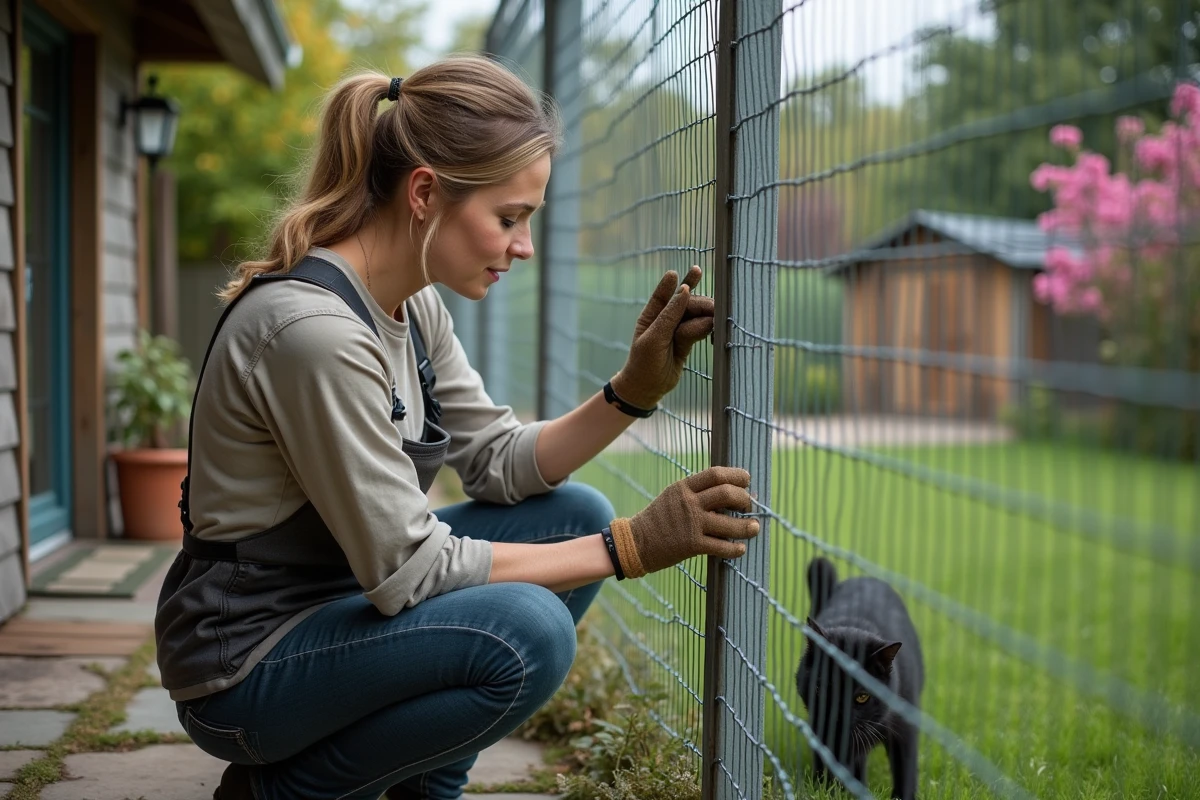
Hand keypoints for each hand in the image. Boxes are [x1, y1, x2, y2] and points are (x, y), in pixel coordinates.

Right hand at [608, 466, 759, 578]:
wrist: (635, 542)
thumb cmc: (659, 519)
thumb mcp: (674, 496)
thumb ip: (698, 493)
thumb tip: (732, 493)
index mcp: (684, 487)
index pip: (716, 474)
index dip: (736, 476)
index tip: (746, 480)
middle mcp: (689, 502)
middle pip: (727, 494)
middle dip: (744, 500)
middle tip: (749, 506)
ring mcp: (691, 524)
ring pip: (729, 523)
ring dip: (747, 526)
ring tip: (754, 528)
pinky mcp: (691, 545)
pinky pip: (721, 546)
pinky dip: (735, 549)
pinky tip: (740, 549)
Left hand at [609, 266, 714, 410]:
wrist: (647, 388)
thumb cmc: (644, 363)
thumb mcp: (654, 338)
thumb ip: (670, 315)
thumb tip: (685, 291)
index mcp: (652, 314)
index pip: (666, 293)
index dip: (679, 282)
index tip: (695, 270)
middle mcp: (666, 318)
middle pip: (689, 304)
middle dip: (702, 305)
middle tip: (717, 310)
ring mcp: (678, 329)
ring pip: (698, 316)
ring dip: (708, 317)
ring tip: (719, 321)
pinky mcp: (688, 340)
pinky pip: (702, 329)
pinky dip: (710, 328)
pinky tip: (718, 329)